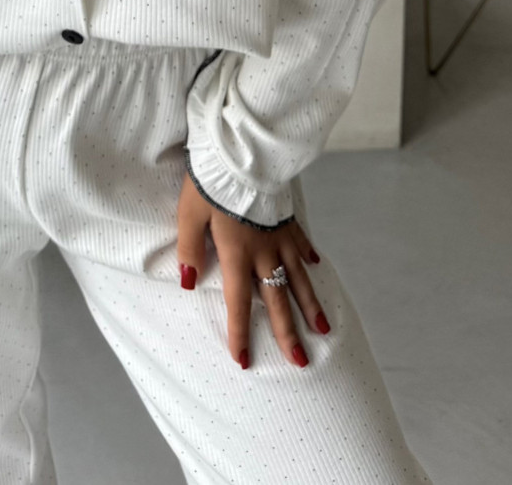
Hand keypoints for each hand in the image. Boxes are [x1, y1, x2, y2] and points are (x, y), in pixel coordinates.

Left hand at [176, 170, 329, 370]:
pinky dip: (309, 255)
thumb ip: (190, 249)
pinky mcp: (287, 216)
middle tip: (301, 361)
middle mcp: (263, 251)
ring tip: (323, 328)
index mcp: (236, 253)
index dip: (239, 333)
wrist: (243, 149)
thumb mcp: (189, 214)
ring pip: (297, 277)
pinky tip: (317, 266)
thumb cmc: (211, 181)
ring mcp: (279, 234)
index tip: (244, 360)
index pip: (238, 303)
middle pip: (276, 299)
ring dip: (309, 304)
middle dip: (288, 333)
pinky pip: (301, 241)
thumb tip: (188, 284)